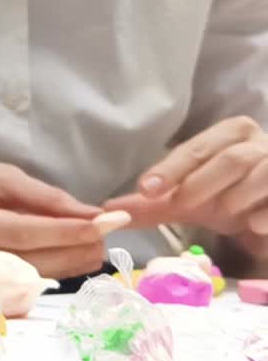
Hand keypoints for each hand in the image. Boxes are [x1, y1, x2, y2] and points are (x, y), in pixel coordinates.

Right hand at [0, 155, 105, 281]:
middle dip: (71, 252)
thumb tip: (91, 215)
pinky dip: (38, 278)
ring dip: (62, 268)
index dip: (66, 231)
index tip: (105, 224)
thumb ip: (44, 198)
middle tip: (104, 239)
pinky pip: (7, 290)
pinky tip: (59, 263)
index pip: (21, 233)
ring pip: (21, 283)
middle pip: (25, 264)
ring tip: (88, 251)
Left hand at [104, 116, 267, 255]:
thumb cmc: (230, 198)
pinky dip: (266, 214)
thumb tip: (109, 211)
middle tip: (180, 204)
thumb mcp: (190, 202)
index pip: (195, 148)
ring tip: (224, 215)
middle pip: (230, 158)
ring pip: (263, 175)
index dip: (170, 169)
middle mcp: (261, 142)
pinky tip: (254, 226)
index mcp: (231, 133)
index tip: (146, 190)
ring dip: (237, 198)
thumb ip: (154, 204)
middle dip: (201, 183)